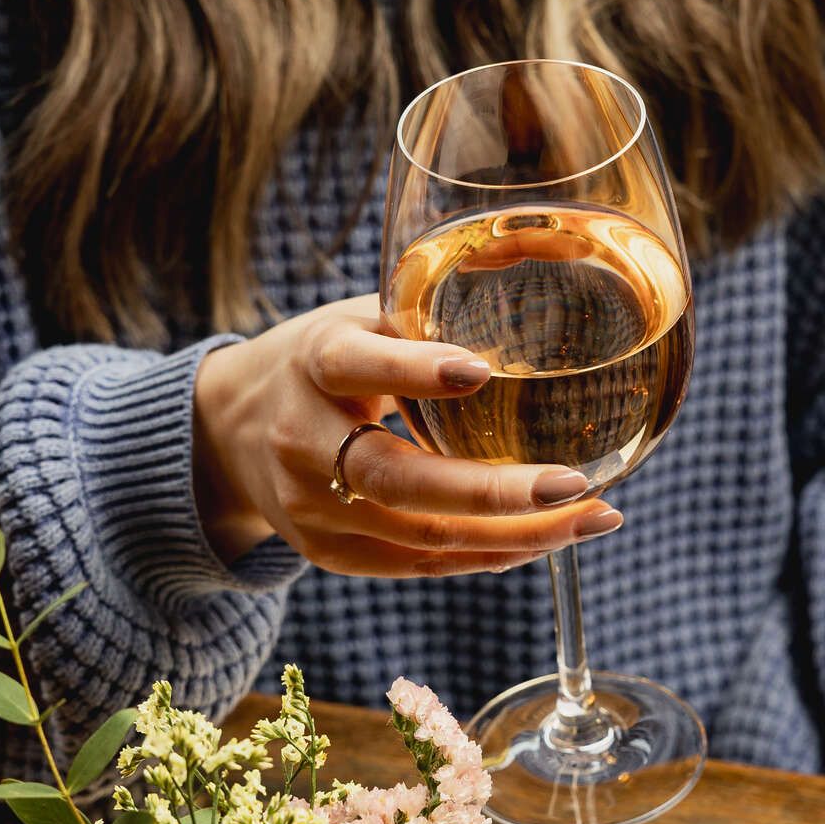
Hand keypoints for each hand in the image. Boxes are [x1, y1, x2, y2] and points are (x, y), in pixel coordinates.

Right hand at [192, 297, 621, 570]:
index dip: (414, 373)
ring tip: (595, 518)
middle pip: (400, 480)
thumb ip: (426, 313)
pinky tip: (545, 539)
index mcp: (313, 363)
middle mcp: (302, 442)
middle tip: (578, 484)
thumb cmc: (324, 362)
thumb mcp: (357, 318)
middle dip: (497, 491)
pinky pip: (420, 564)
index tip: (479, 371)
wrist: (230, 431)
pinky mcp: (329, 553)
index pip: (358, 368)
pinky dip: (489, 555)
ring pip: (422, 537)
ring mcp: (312, 508)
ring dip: (517, 535)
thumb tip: (547, 259)